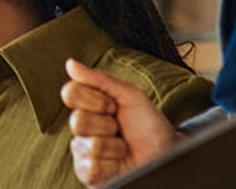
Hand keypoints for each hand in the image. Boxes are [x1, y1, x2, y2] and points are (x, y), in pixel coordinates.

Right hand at [61, 58, 180, 187]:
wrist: (165, 154)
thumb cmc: (150, 125)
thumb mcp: (130, 95)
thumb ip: (100, 79)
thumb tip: (70, 63)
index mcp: (89, 104)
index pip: (71, 93)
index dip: (96, 100)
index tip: (115, 105)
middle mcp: (82, 127)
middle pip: (77, 121)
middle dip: (107, 124)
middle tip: (120, 128)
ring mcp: (82, 151)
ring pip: (88, 145)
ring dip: (114, 146)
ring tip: (123, 147)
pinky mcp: (87, 173)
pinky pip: (92, 166)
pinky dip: (113, 164)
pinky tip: (118, 162)